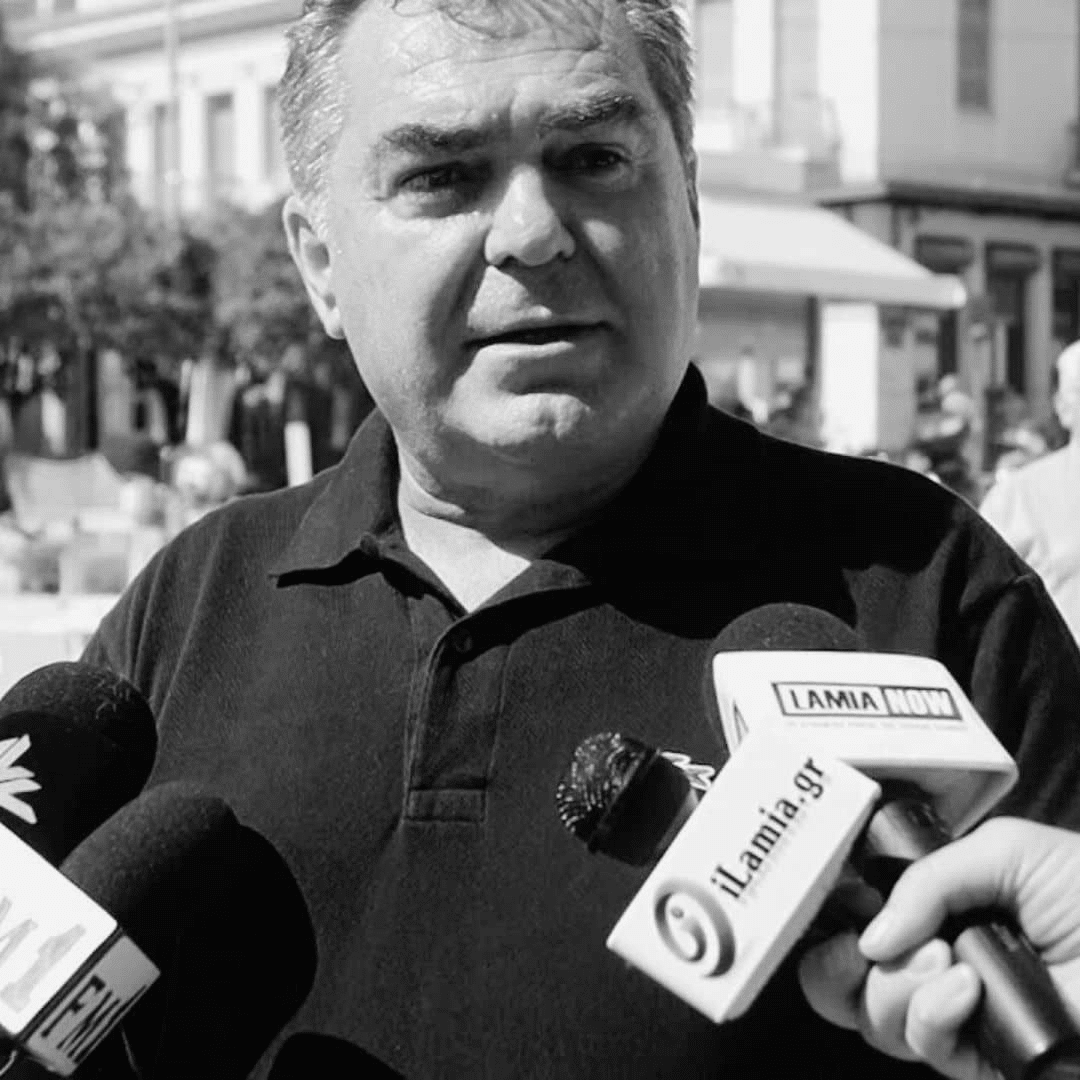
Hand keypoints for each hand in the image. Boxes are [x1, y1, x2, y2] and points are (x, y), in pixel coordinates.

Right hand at [799, 818, 1079, 1079]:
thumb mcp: (1006, 852)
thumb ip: (927, 877)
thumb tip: (871, 936)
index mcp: (935, 908)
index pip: (856, 917)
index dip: (830, 913)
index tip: (834, 900)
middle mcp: (933, 962)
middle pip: (841, 978)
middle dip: (833, 962)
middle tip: (864, 944)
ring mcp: (954, 1015)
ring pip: (874, 1015)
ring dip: (893, 983)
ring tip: (943, 960)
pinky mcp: (979, 1060)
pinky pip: (924, 1044)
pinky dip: (931, 1014)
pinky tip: (965, 989)